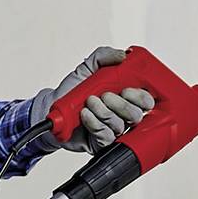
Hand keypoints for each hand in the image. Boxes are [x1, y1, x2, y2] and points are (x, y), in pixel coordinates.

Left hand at [32, 46, 155, 153]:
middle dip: (121, 104)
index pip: (146, 101)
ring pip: (119, 125)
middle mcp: (121, 115)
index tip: (126, 89)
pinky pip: (106, 135)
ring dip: (103, 111)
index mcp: (125, 98)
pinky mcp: (102, 143)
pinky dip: (94, 122)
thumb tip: (122, 55)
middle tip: (105, 95)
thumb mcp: (87, 68)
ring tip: (88, 102)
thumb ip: (103, 56)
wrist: (52, 109)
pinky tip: (84, 115)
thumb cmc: (72, 92)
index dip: (140, 96)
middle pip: (137, 115)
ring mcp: (113, 130)